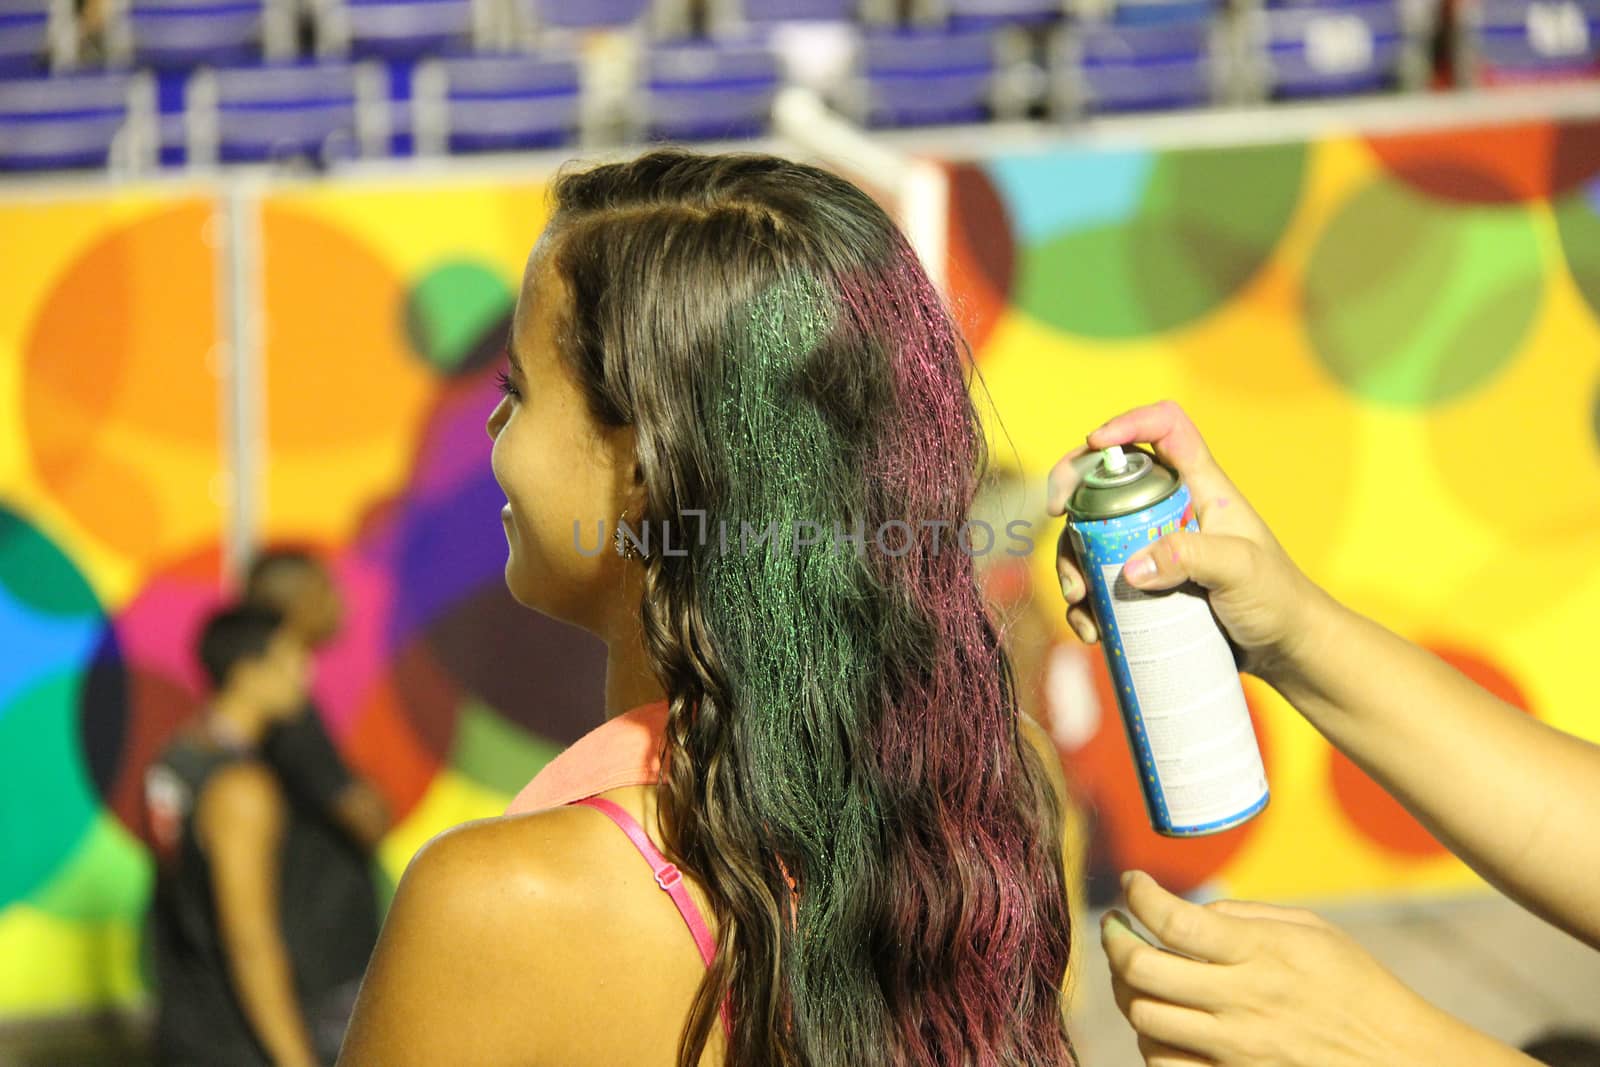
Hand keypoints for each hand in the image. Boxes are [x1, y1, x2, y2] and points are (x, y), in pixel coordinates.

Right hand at [1045, 400, 1329, 683]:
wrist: (1284, 650)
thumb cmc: (1277, 599)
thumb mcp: (1241, 570)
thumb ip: (1192, 558)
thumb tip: (1131, 568)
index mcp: (1200, 487)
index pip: (1165, 428)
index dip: (1128, 423)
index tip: (1094, 445)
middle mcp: (1170, 510)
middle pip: (1108, 482)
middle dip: (1075, 499)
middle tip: (1056, 520)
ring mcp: (1153, 547)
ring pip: (1093, 535)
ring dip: (1071, 561)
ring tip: (1078, 599)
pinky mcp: (1145, 584)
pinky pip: (1099, 581)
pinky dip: (1084, 602)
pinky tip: (1091, 628)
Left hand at [1102, 871, 1483, 1066]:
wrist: (1398, 1060)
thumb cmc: (1354, 986)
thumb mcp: (1311, 930)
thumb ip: (1241, 917)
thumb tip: (1182, 913)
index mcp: (1262, 954)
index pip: (1172, 921)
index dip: (1138, 895)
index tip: (1131, 883)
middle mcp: (1242, 1002)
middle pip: (1141, 970)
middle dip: (1114, 939)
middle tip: (1116, 926)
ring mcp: (1234, 1050)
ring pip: (1142, 1017)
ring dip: (1127, 987)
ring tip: (1135, 970)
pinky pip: (1161, 1063)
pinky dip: (1149, 1038)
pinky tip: (1160, 1017)